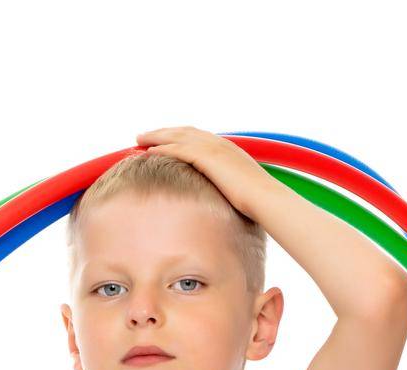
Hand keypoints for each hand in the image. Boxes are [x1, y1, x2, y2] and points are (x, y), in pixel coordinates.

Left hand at [134, 126, 277, 219]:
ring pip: (178, 137)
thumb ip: (229, 188)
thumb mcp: (241, 191)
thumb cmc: (258, 202)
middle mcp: (220, 144)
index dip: (179, 136)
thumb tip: (224, 201)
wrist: (266, 199)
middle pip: (184, 132)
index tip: (164, 138)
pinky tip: (149, 152)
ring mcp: (213, 149)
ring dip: (157, 136)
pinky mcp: (207, 158)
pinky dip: (163, 149)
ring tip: (140, 139)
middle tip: (145, 135)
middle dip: (163, 132)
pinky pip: (178, 150)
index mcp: (228, 149)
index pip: (198, 136)